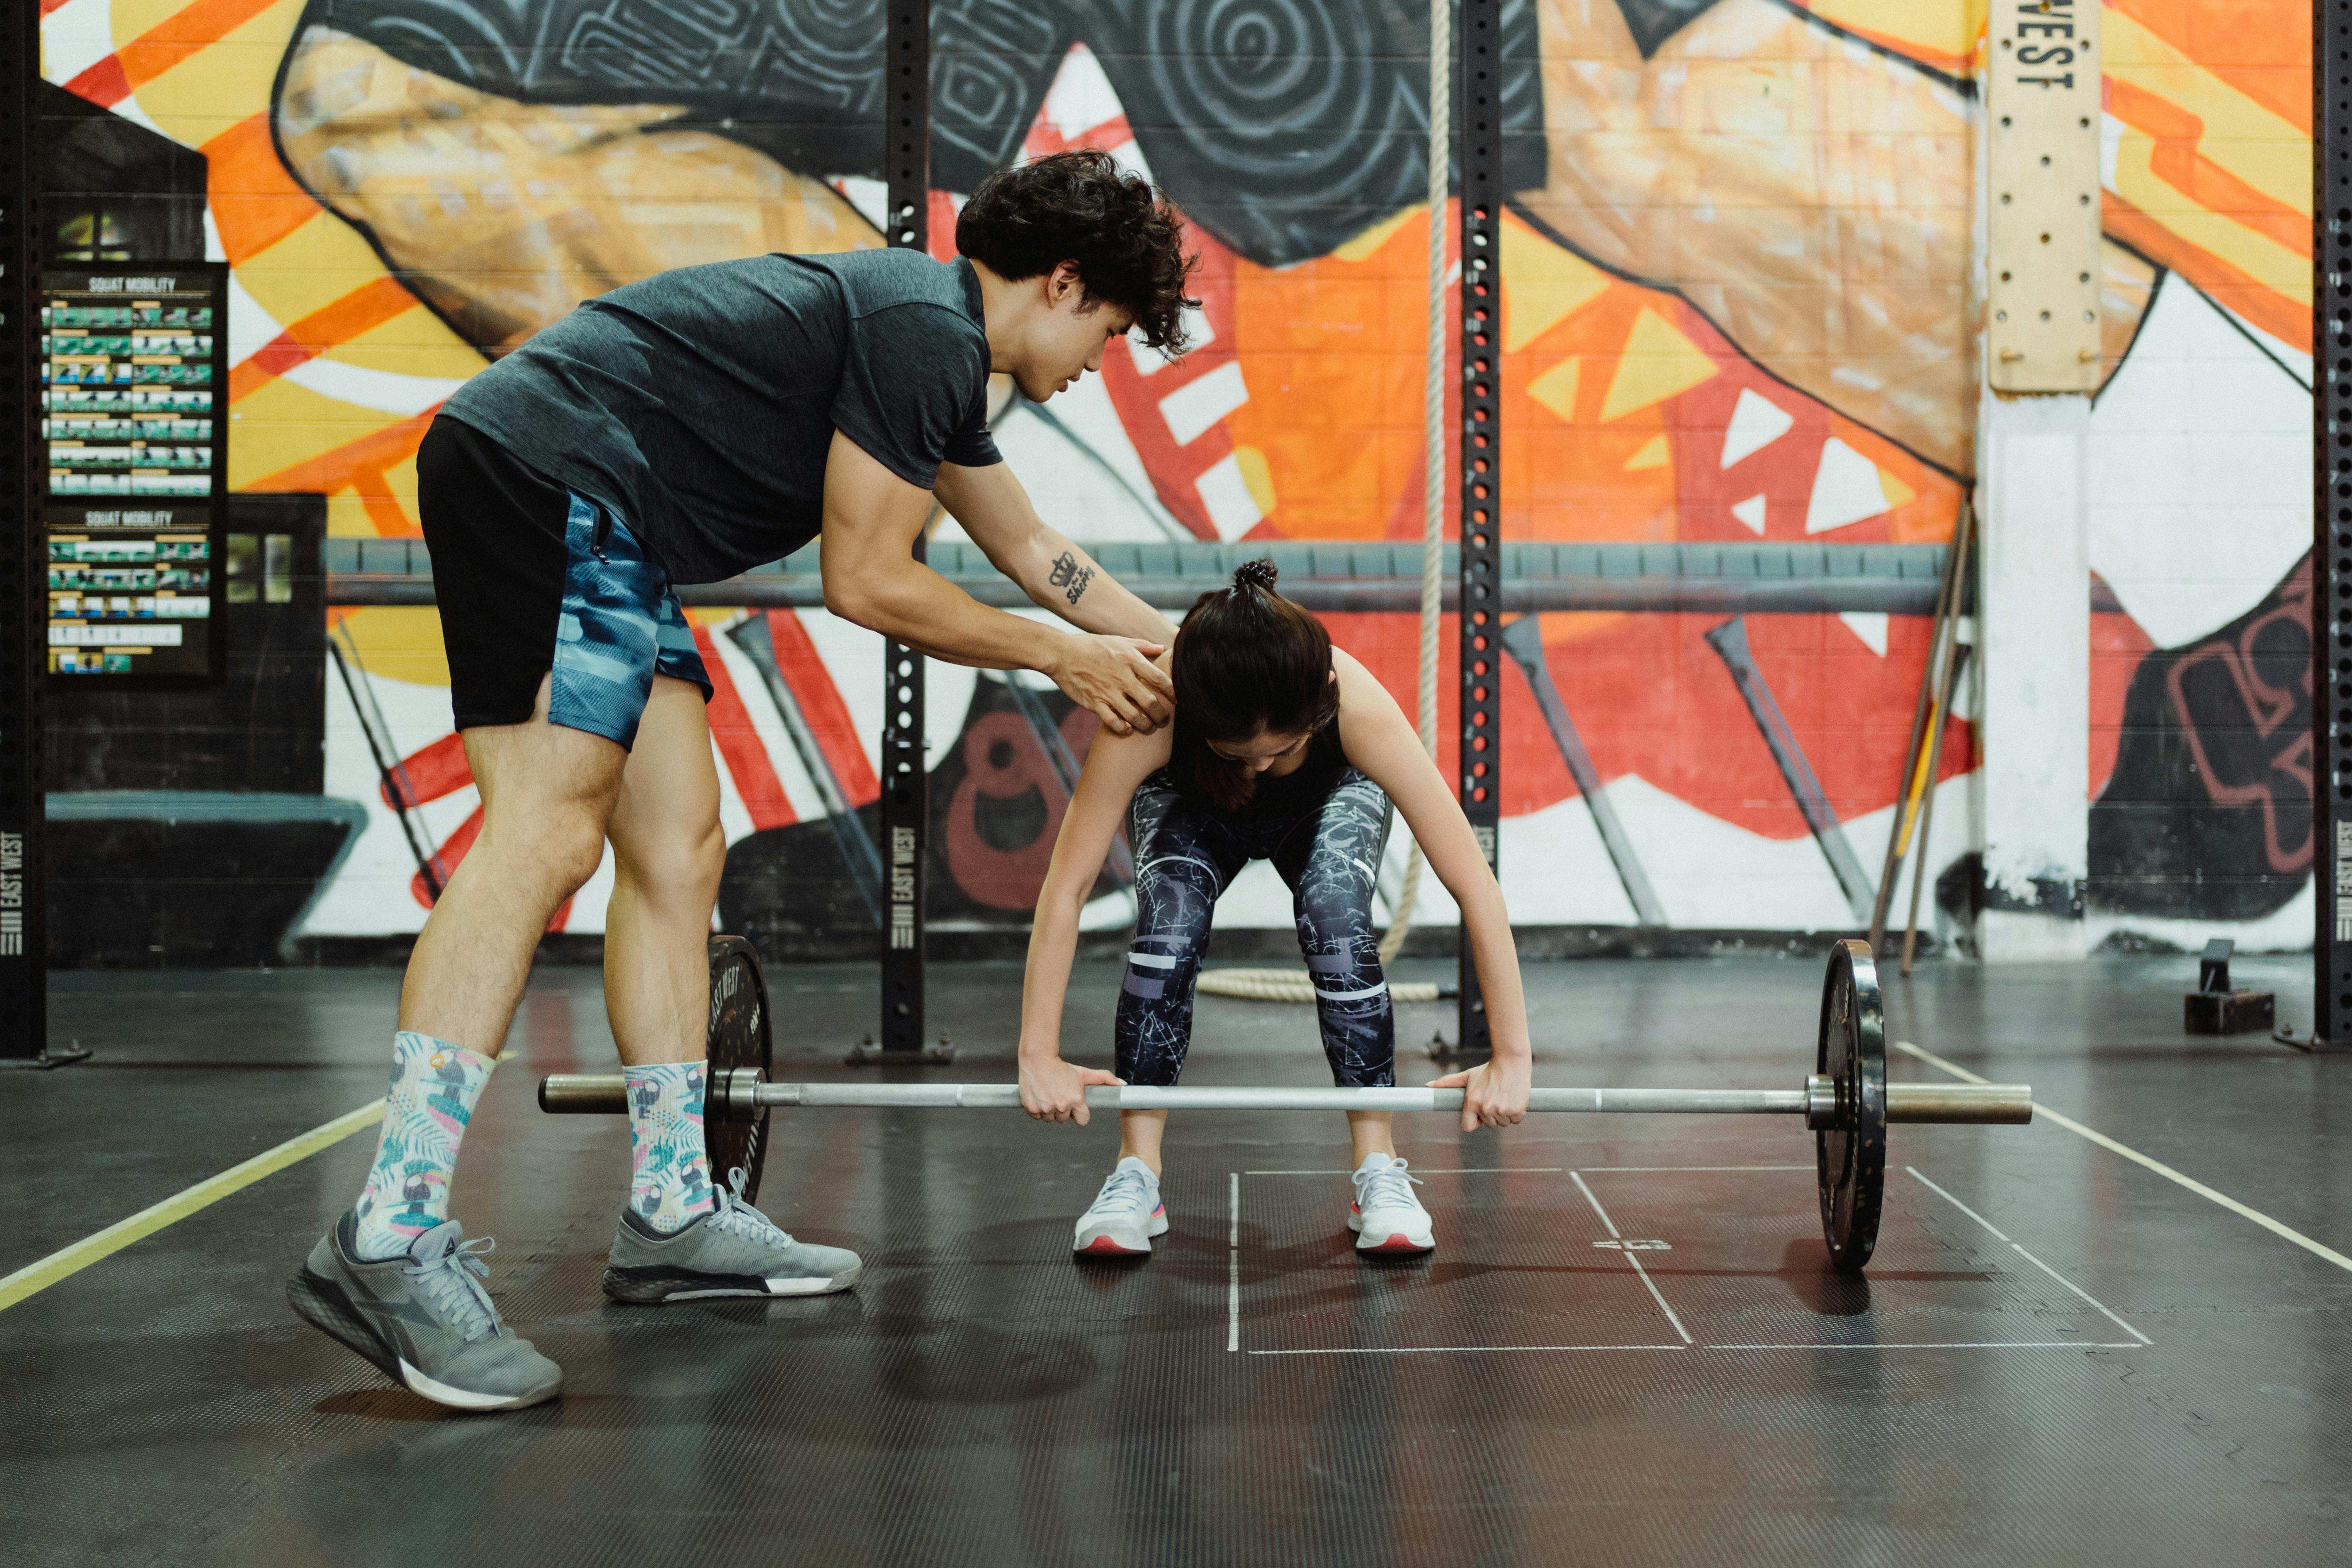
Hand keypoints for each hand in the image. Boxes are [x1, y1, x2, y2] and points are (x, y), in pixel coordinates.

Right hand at [1019, 1056, 1123, 1124]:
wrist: (1037, 1059)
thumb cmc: (1061, 1067)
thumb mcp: (1084, 1073)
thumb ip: (1105, 1079)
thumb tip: (1123, 1084)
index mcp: (1076, 1100)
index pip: (1083, 1120)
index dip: (1079, 1113)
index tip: (1075, 1105)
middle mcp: (1061, 1106)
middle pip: (1065, 1120)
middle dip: (1064, 1110)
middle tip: (1060, 1095)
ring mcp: (1046, 1109)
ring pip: (1051, 1119)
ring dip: (1050, 1111)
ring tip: (1050, 1095)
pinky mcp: (1032, 1109)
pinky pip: (1038, 1117)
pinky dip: (1038, 1110)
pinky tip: (1041, 1097)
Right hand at [1048, 635, 1172, 736]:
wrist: (1061, 653)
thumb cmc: (1092, 646)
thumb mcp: (1119, 641)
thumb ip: (1142, 646)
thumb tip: (1163, 649)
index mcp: (1130, 659)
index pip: (1160, 679)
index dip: (1173, 693)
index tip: (1178, 701)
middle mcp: (1121, 677)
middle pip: (1150, 702)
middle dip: (1162, 716)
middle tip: (1165, 721)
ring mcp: (1107, 691)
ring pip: (1134, 716)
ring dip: (1146, 726)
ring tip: (1149, 728)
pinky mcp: (1094, 702)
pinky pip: (1113, 721)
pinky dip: (1123, 729)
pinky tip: (1128, 730)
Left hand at [1430, 1055, 1530, 1132]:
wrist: (1511, 1062)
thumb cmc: (1489, 1070)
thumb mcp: (1467, 1076)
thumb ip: (1447, 1083)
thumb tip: (1428, 1086)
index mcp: (1471, 1102)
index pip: (1467, 1127)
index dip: (1473, 1120)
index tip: (1478, 1113)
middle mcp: (1486, 1108)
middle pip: (1488, 1124)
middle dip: (1490, 1114)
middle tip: (1494, 1097)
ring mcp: (1502, 1110)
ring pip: (1502, 1123)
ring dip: (1503, 1114)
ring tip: (1503, 1097)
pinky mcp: (1517, 1111)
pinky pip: (1515, 1121)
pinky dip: (1516, 1113)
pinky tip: (1512, 1099)